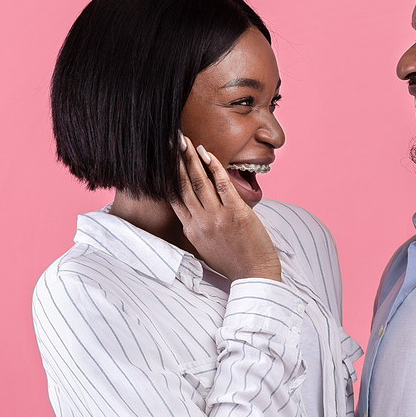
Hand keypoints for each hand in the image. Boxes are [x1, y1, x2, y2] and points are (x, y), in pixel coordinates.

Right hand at [169, 138, 281, 282]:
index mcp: (190, 230)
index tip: (161, 158)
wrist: (254, 276)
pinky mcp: (236, 214)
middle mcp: (200, 222)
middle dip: (174, 160)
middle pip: (182, 185)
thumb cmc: (232, 262)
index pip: (173, 196)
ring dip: (190, 159)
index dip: (166, 175)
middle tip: (168, 140)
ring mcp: (217, 218)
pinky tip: (207, 154)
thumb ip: (197, 228)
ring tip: (184, 141)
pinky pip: (222, 185)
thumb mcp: (205, 247)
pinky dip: (214, 167)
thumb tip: (194, 212)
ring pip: (198, 182)